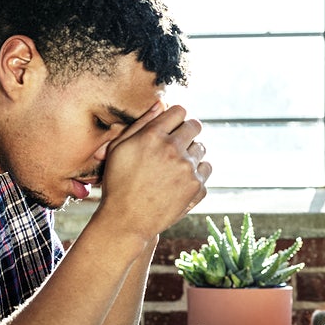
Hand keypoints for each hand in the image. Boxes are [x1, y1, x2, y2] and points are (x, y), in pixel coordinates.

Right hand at [98, 101, 210, 236]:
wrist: (127, 220)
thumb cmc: (119, 182)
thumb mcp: (119, 148)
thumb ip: (141, 123)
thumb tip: (161, 103)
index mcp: (153, 135)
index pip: (179, 110)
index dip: (175, 117)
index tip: (171, 127)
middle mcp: (173, 149)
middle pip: (195, 126)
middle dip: (187, 132)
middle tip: (176, 145)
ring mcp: (188, 169)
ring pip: (202, 148)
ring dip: (192, 154)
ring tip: (174, 167)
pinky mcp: (197, 187)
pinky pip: (206, 170)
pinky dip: (196, 174)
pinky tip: (180, 182)